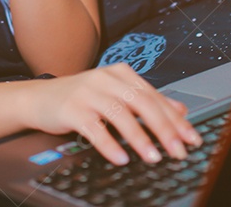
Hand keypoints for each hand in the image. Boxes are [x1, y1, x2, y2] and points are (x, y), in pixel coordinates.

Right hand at [21, 63, 201, 165]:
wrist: (38, 98)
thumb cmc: (80, 98)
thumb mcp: (115, 94)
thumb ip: (146, 100)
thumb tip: (180, 109)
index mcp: (121, 73)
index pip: (154, 96)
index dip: (175, 119)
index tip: (191, 138)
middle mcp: (106, 79)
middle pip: (142, 103)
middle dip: (164, 129)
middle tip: (178, 150)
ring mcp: (88, 92)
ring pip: (120, 114)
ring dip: (139, 138)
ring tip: (153, 157)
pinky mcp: (72, 109)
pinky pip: (94, 128)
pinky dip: (109, 144)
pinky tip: (121, 157)